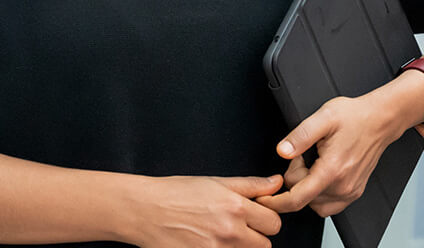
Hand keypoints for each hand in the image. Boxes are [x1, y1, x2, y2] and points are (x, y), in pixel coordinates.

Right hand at [134, 174, 282, 246]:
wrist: (146, 211)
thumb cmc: (177, 192)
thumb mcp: (216, 182)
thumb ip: (251, 185)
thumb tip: (277, 182)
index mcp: (235, 207)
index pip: (273, 223)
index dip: (266, 218)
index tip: (255, 215)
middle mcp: (230, 233)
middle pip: (265, 246)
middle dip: (256, 237)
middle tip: (239, 227)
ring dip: (241, 247)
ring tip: (222, 234)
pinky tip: (210, 242)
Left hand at [257, 96, 393, 216]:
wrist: (379, 120)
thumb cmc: (354, 116)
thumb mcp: (323, 117)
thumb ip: (300, 135)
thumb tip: (282, 151)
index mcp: (332, 170)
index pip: (297, 198)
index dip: (276, 201)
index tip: (264, 198)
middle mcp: (342, 186)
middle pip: (303, 198)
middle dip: (294, 178)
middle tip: (302, 154)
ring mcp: (350, 191)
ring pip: (315, 205)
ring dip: (306, 188)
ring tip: (311, 163)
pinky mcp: (355, 192)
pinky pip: (329, 206)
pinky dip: (318, 195)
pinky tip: (319, 174)